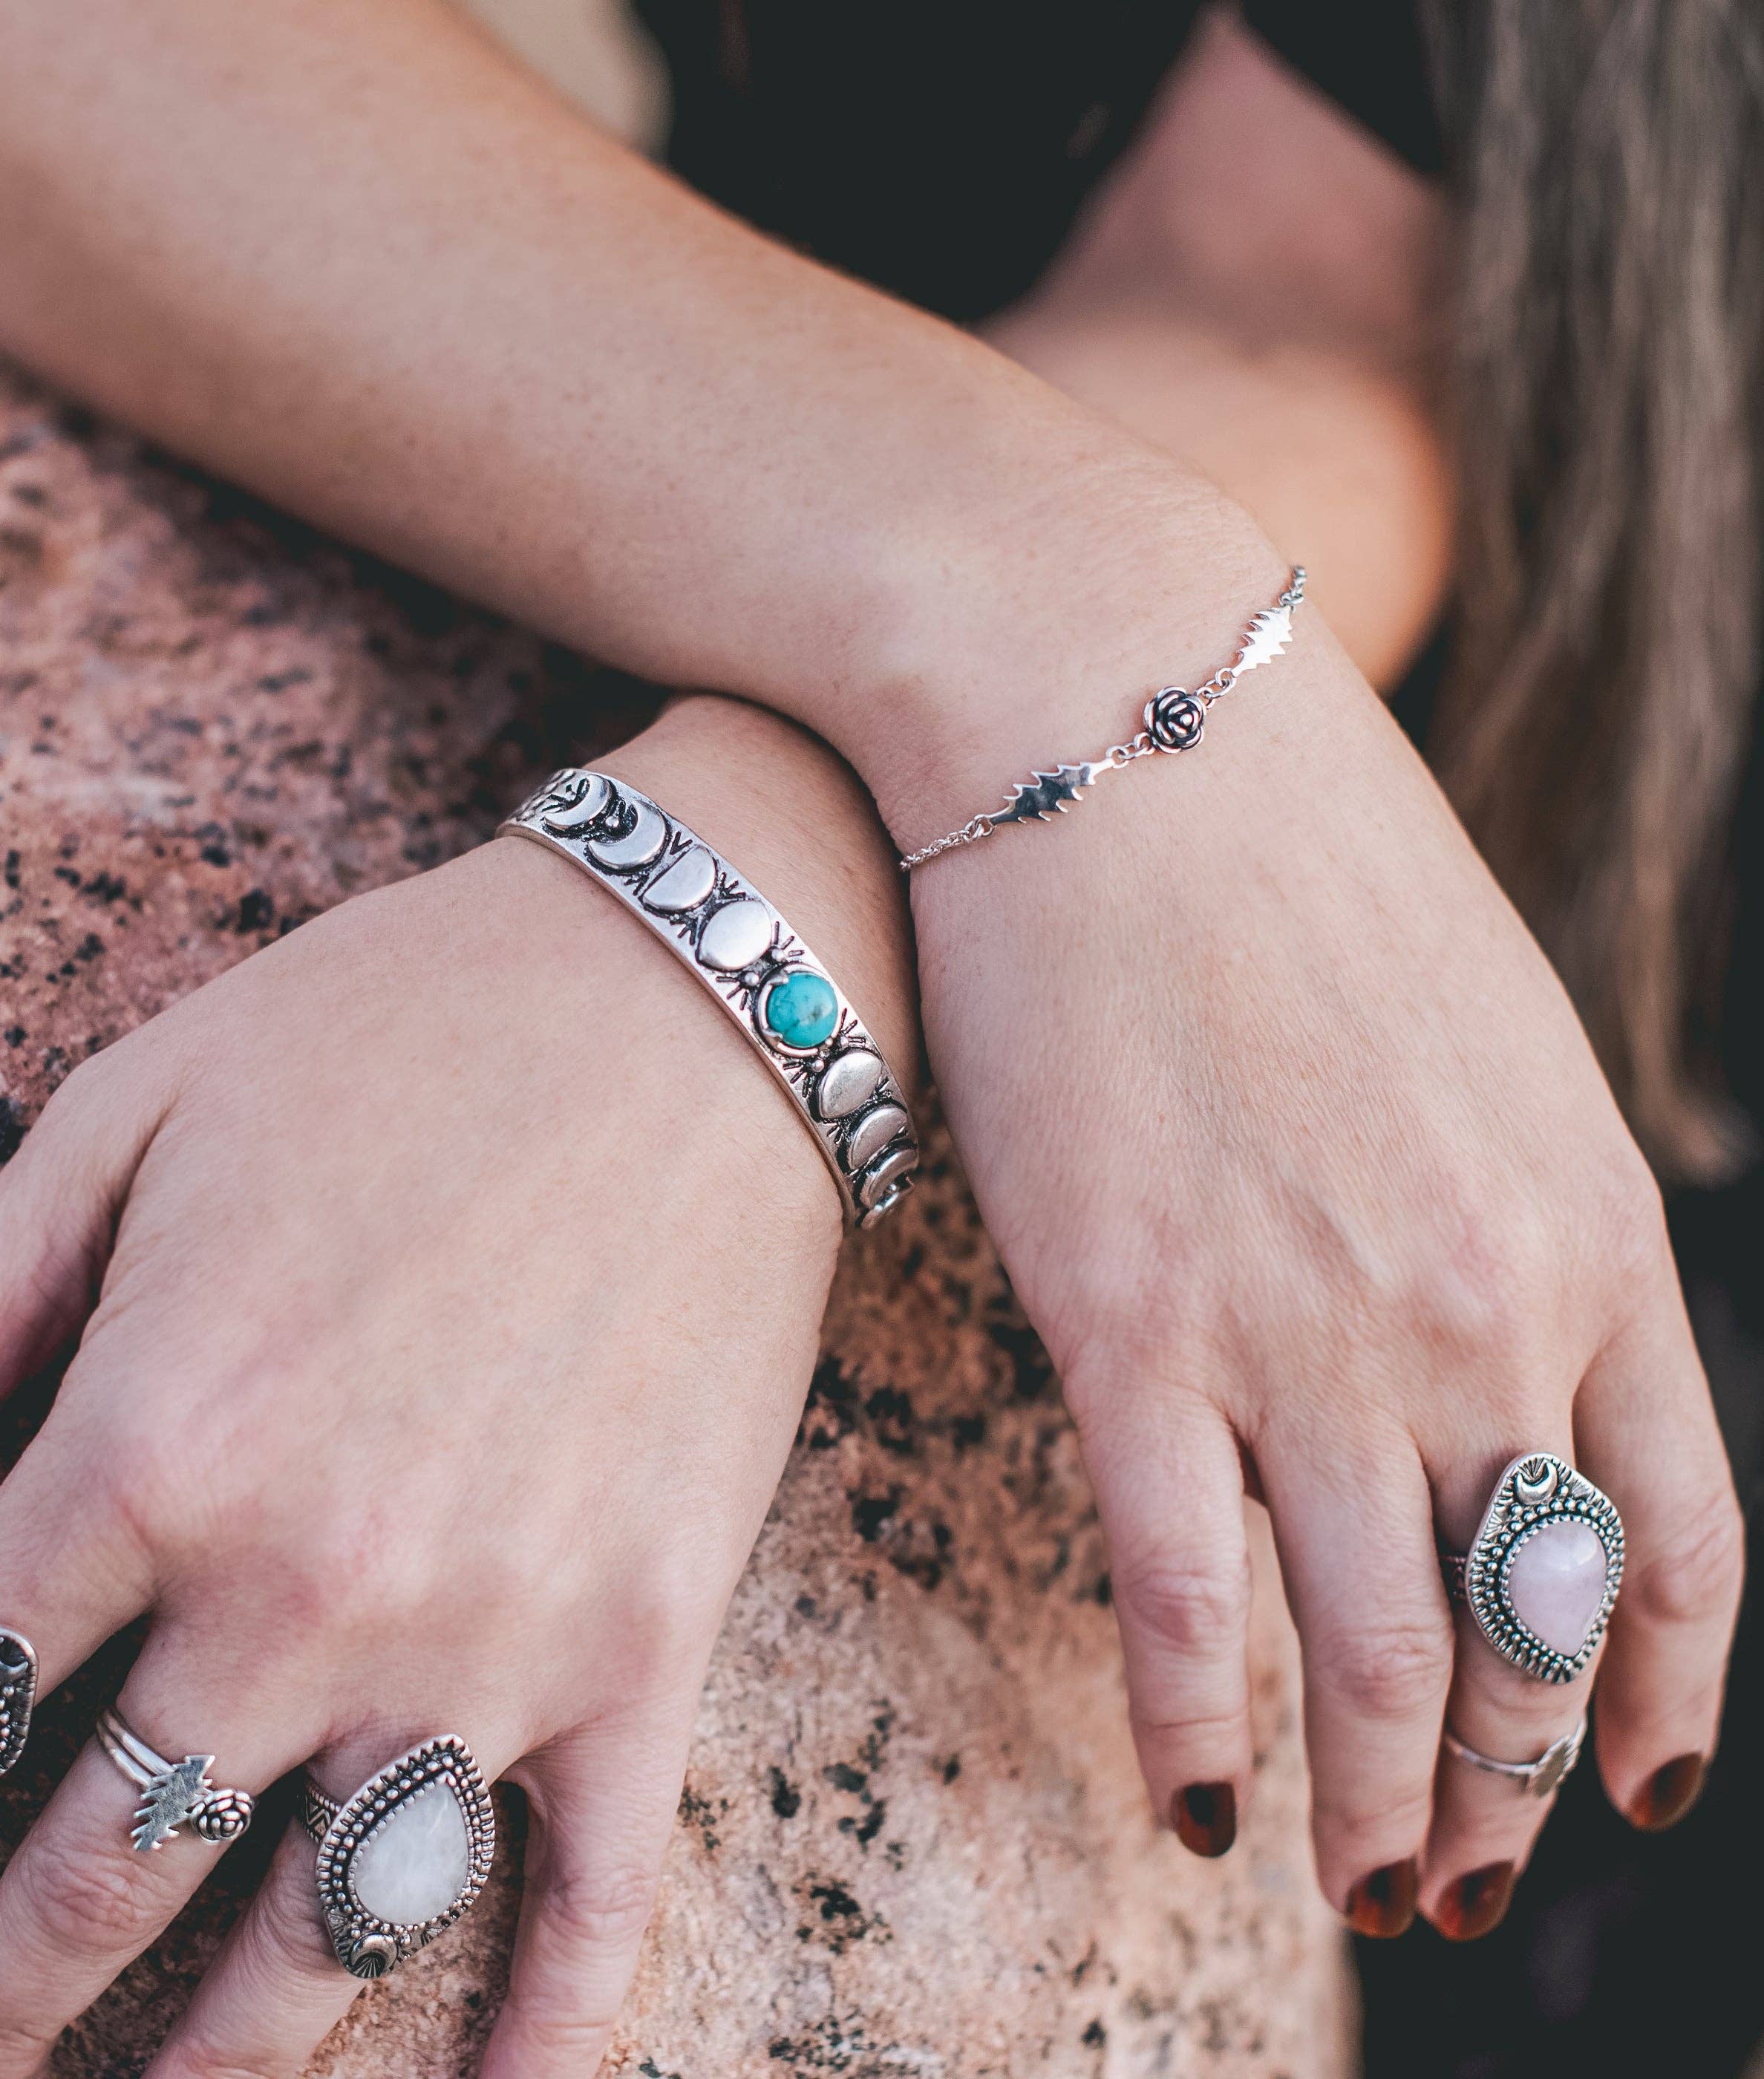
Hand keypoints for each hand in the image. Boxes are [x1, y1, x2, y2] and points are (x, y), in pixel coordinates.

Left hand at [0, 697, 911, 2075]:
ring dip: (199, 2073)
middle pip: (95, 1882)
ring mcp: (494, 1641)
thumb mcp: (131, 1109)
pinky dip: (527, 2054)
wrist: (690, 995)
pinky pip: (587, 1913)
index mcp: (157, 1439)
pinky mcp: (649, 1651)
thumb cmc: (397, 1030)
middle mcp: (308, 1585)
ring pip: (311, 1951)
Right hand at [888, 545, 1741, 1936]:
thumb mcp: (1486, 1025)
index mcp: (1587, 1228)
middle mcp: (1475, 1310)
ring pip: (1374, 1658)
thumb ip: (1518, 1204)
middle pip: (1529, 1633)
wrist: (1112, 713)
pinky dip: (1194, 1729)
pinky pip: (1181, 1597)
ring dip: (1375, 1810)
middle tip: (1462, 1880)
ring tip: (1349, 1886)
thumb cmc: (1288, 847)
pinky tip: (1184, 1802)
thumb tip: (1496, 1340)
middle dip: (1515, 1796)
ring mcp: (1301, 1328)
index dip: (1669, 1698)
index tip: (1642, 1787)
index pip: (1680, 1541)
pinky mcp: (1127, 1323)